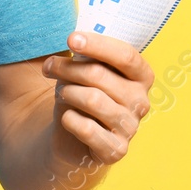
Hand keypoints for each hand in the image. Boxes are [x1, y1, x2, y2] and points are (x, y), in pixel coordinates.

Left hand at [41, 32, 154, 165]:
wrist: (72, 135)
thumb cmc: (81, 92)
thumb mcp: (85, 69)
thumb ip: (86, 56)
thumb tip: (75, 42)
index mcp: (141, 76)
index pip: (125, 55)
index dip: (97, 45)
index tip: (71, 39)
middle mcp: (141, 101)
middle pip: (100, 75)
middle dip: (68, 68)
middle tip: (49, 67)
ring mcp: (131, 127)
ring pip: (92, 99)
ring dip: (67, 92)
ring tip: (60, 93)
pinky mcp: (116, 150)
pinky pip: (87, 129)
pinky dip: (69, 120)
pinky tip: (66, 118)